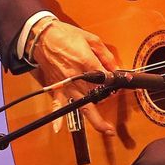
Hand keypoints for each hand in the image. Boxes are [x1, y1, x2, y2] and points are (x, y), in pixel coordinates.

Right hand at [32, 19, 120, 136]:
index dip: (117, 81)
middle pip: (99, 94)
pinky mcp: (58, 88)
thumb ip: (105, 55)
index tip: (122, 82)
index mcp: (87, 62)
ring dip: (95, 119)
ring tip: (106, 129)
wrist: (42, 36)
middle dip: (109, 98)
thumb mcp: (91, 39)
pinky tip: (57, 129)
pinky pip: (58, 104)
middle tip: (117, 101)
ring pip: (84, 105)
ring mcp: (68, 85)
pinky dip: (57, 117)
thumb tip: (115, 67)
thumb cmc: (65, 35)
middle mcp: (78, 77)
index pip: (108, 78)